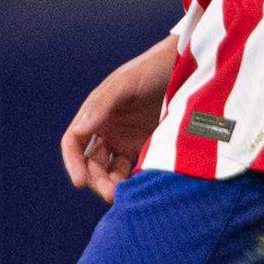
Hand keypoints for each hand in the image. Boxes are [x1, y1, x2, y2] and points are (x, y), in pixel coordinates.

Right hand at [63, 37, 178, 201]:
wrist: (191, 66)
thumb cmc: (154, 68)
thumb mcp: (126, 82)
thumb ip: (101, 104)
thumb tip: (79, 130)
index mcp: (96, 113)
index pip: (74, 143)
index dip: (73, 163)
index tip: (79, 182)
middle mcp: (108, 130)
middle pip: (92, 164)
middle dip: (97, 180)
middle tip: (112, 194)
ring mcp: (129, 141)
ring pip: (112, 172)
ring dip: (113, 186)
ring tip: (125, 196)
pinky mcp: (150, 149)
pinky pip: (136, 172)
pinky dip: (134, 184)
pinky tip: (141, 190)